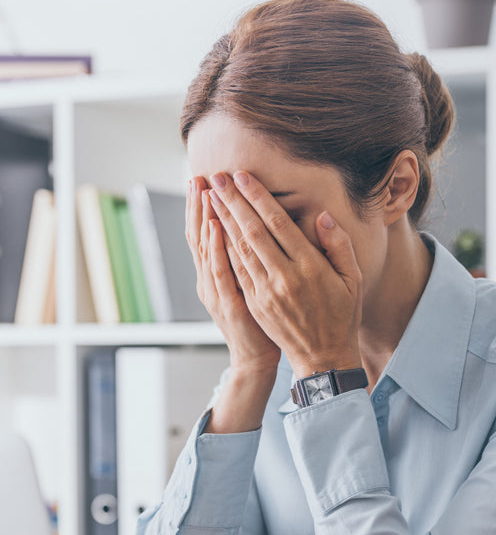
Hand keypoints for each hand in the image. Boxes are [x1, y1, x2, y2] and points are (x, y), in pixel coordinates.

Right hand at [186, 176, 279, 375]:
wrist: (256, 358)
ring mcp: (215, 291)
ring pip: (205, 249)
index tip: (205, 179)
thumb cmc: (258, 321)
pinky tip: (215, 226)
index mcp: (216, 273)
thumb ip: (245, 258)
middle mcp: (210, 279)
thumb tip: (244, 228)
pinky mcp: (227, 304)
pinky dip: (216, 248)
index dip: (203, 207)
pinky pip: (220, 272)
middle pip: (199, 235)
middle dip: (198, 206)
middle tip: (198, 175)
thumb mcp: (248, 286)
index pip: (206, 233)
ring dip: (204, 218)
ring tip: (204, 191)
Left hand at [208, 171, 362, 377]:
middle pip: (252, 232)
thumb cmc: (342, 315)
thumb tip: (322, 217)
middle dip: (232, 201)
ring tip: (210, 197)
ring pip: (240, 249)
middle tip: (216, 177)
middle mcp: (284, 278)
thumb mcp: (353, 279)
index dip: (257, 197)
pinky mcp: (255, 304)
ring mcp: (266, 293)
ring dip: (222, 220)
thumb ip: (339, 245)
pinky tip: (214, 230)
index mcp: (310, 268)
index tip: (242, 176)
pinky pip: (236, 270)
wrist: (323, 357)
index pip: (278, 224)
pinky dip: (223, 248)